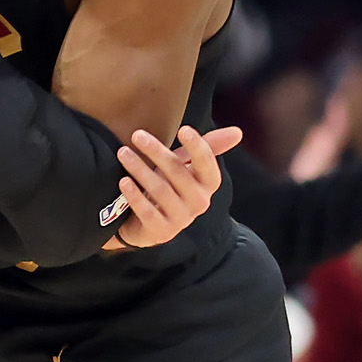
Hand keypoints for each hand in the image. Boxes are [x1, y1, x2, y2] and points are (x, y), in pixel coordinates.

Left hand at [106, 124, 240, 249]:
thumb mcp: (186, 166)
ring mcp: (181, 219)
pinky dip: (135, 195)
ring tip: (123, 152)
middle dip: (156, 151)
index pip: (207, 164)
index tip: (183, 129)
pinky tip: (124, 181)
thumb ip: (207, 148)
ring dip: (139, 168)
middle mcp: (199, 203)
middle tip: (137, 135)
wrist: (146, 223)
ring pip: (160, 189)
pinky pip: (147, 211)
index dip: (198, 147)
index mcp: (208, 185)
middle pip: (178, 173)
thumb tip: (238, 132)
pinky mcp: (161, 231)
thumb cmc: (168, 186)